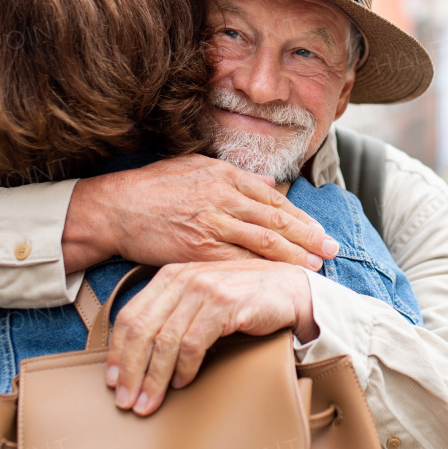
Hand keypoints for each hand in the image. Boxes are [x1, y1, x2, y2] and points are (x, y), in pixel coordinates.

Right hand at [62, 154, 338, 272]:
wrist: (115, 209)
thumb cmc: (152, 187)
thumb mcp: (195, 166)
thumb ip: (235, 174)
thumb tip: (270, 181)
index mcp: (224, 175)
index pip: (274, 199)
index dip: (302, 218)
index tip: (321, 232)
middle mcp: (222, 198)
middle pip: (276, 221)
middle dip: (309, 238)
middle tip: (332, 252)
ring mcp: (211, 225)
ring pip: (263, 242)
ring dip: (293, 257)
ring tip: (315, 268)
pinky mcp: (197, 251)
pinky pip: (238, 264)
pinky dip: (261, 273)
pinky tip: (278, 281)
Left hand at [104, 260, 317, 414]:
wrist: (290, 290)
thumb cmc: (244, 298)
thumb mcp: (201, 299)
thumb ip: (174, 314)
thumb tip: (139, 355)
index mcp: (170, 276)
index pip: (130, 315)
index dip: (118, 352)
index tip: (114, 382)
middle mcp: (183, 278)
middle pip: (141, 329)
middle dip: (130, 370)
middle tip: (127, 401)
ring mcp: (204, 289)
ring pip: (164, 340)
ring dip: (154, 377)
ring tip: (149, 402)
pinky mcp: (224, 304)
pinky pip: (193, 342)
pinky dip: (184, 366)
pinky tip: (182, 382)